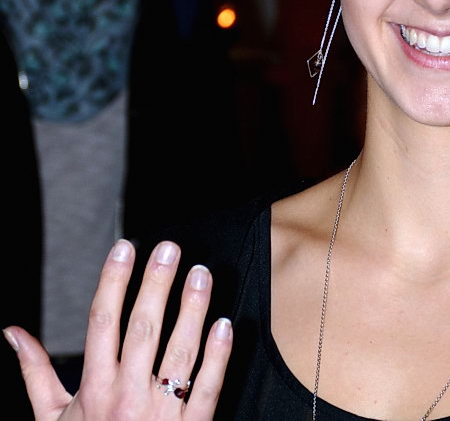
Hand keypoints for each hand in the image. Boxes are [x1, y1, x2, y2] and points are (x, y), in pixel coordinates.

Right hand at [3, 240, 232, 419]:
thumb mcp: (52, 416)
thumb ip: (36, 372)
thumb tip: (13, 333)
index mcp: (93, 388)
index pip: (102, 322)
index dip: (113, 282)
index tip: (125, 249)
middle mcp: (125, 396)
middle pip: (142, 329)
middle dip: (155, 285)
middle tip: (168, 249)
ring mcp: (160, 412)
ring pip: (178, 352)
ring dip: (191, 309)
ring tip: (201, 274)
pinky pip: (207, 386)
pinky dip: (218, 355)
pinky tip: (224, 324)